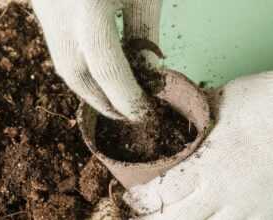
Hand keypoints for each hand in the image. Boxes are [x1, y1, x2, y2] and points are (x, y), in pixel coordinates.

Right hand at [32, 0, 161, 120]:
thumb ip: (144, 32)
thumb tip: (149, 76)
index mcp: (90, 5)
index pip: (106, 67)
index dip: (124, 97)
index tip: (141, 113)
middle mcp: (59, 13)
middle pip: (74, 74)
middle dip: (100, 101)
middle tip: (123, 115)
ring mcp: (44, 9)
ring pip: (62, 62)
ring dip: (87, 87)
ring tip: (111, 97)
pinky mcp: (40, 6)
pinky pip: (58, 44)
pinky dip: (78, 64)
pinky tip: (95, 69)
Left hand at [124, 72, 272, 219]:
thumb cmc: (269, 104)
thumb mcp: (226, 100)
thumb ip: (197, 114)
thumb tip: (173, 111)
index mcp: (209, 165)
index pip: (161, 193)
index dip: (140, 200)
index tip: (129, 197)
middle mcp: (225, 195)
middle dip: (153, 219)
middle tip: (142, 213)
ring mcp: (249, 212)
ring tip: (170, 214)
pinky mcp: (267, 217)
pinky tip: (205, 217)